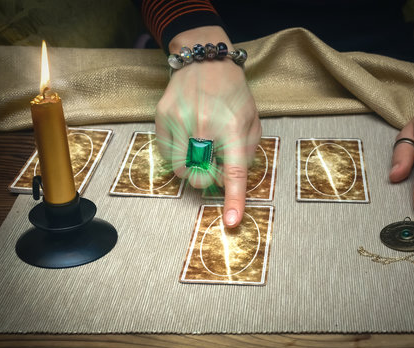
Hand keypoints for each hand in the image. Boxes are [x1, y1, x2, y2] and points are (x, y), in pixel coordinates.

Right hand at [156, 26, 260, 227]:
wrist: (203, 60)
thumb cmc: (233, 92)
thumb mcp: (252, 117)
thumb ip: (247, 149)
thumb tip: (231, 176)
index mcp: (231, 127)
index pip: (233, 171)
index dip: (233, 199)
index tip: (231, 221)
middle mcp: (203, 126)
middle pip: (199, 177)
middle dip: (207, 179)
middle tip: (213, 164)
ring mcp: (178, 122)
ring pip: (181, 170)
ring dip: (192, 169)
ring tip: (199, 149)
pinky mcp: (161, 118)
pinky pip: (167, 154)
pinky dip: (178, 154)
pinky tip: (187, 136)